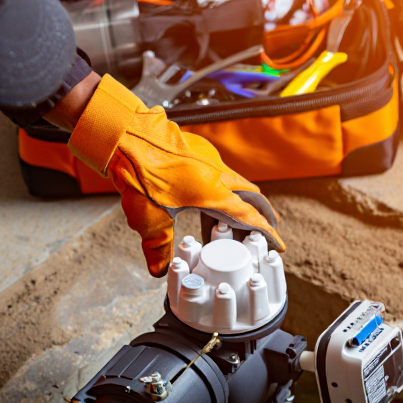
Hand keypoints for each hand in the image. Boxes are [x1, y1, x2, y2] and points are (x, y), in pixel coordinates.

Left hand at [61, 74, 284, 276]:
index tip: (277, 242)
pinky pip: (220, 171)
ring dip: (240, 200)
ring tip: (232, 220)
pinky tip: (206, 196)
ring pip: (236, 181)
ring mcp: (208, 157)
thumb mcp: (149, 218)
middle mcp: (218, 172)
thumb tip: (160, 269)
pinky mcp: (196, 149)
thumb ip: (158, 246)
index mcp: (214, 192)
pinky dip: (223, 187)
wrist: (125, 133)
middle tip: (264, 228)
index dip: (265, 232)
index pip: (249, 216)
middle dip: (261, 213)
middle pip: (251, 195)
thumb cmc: (138, 172)